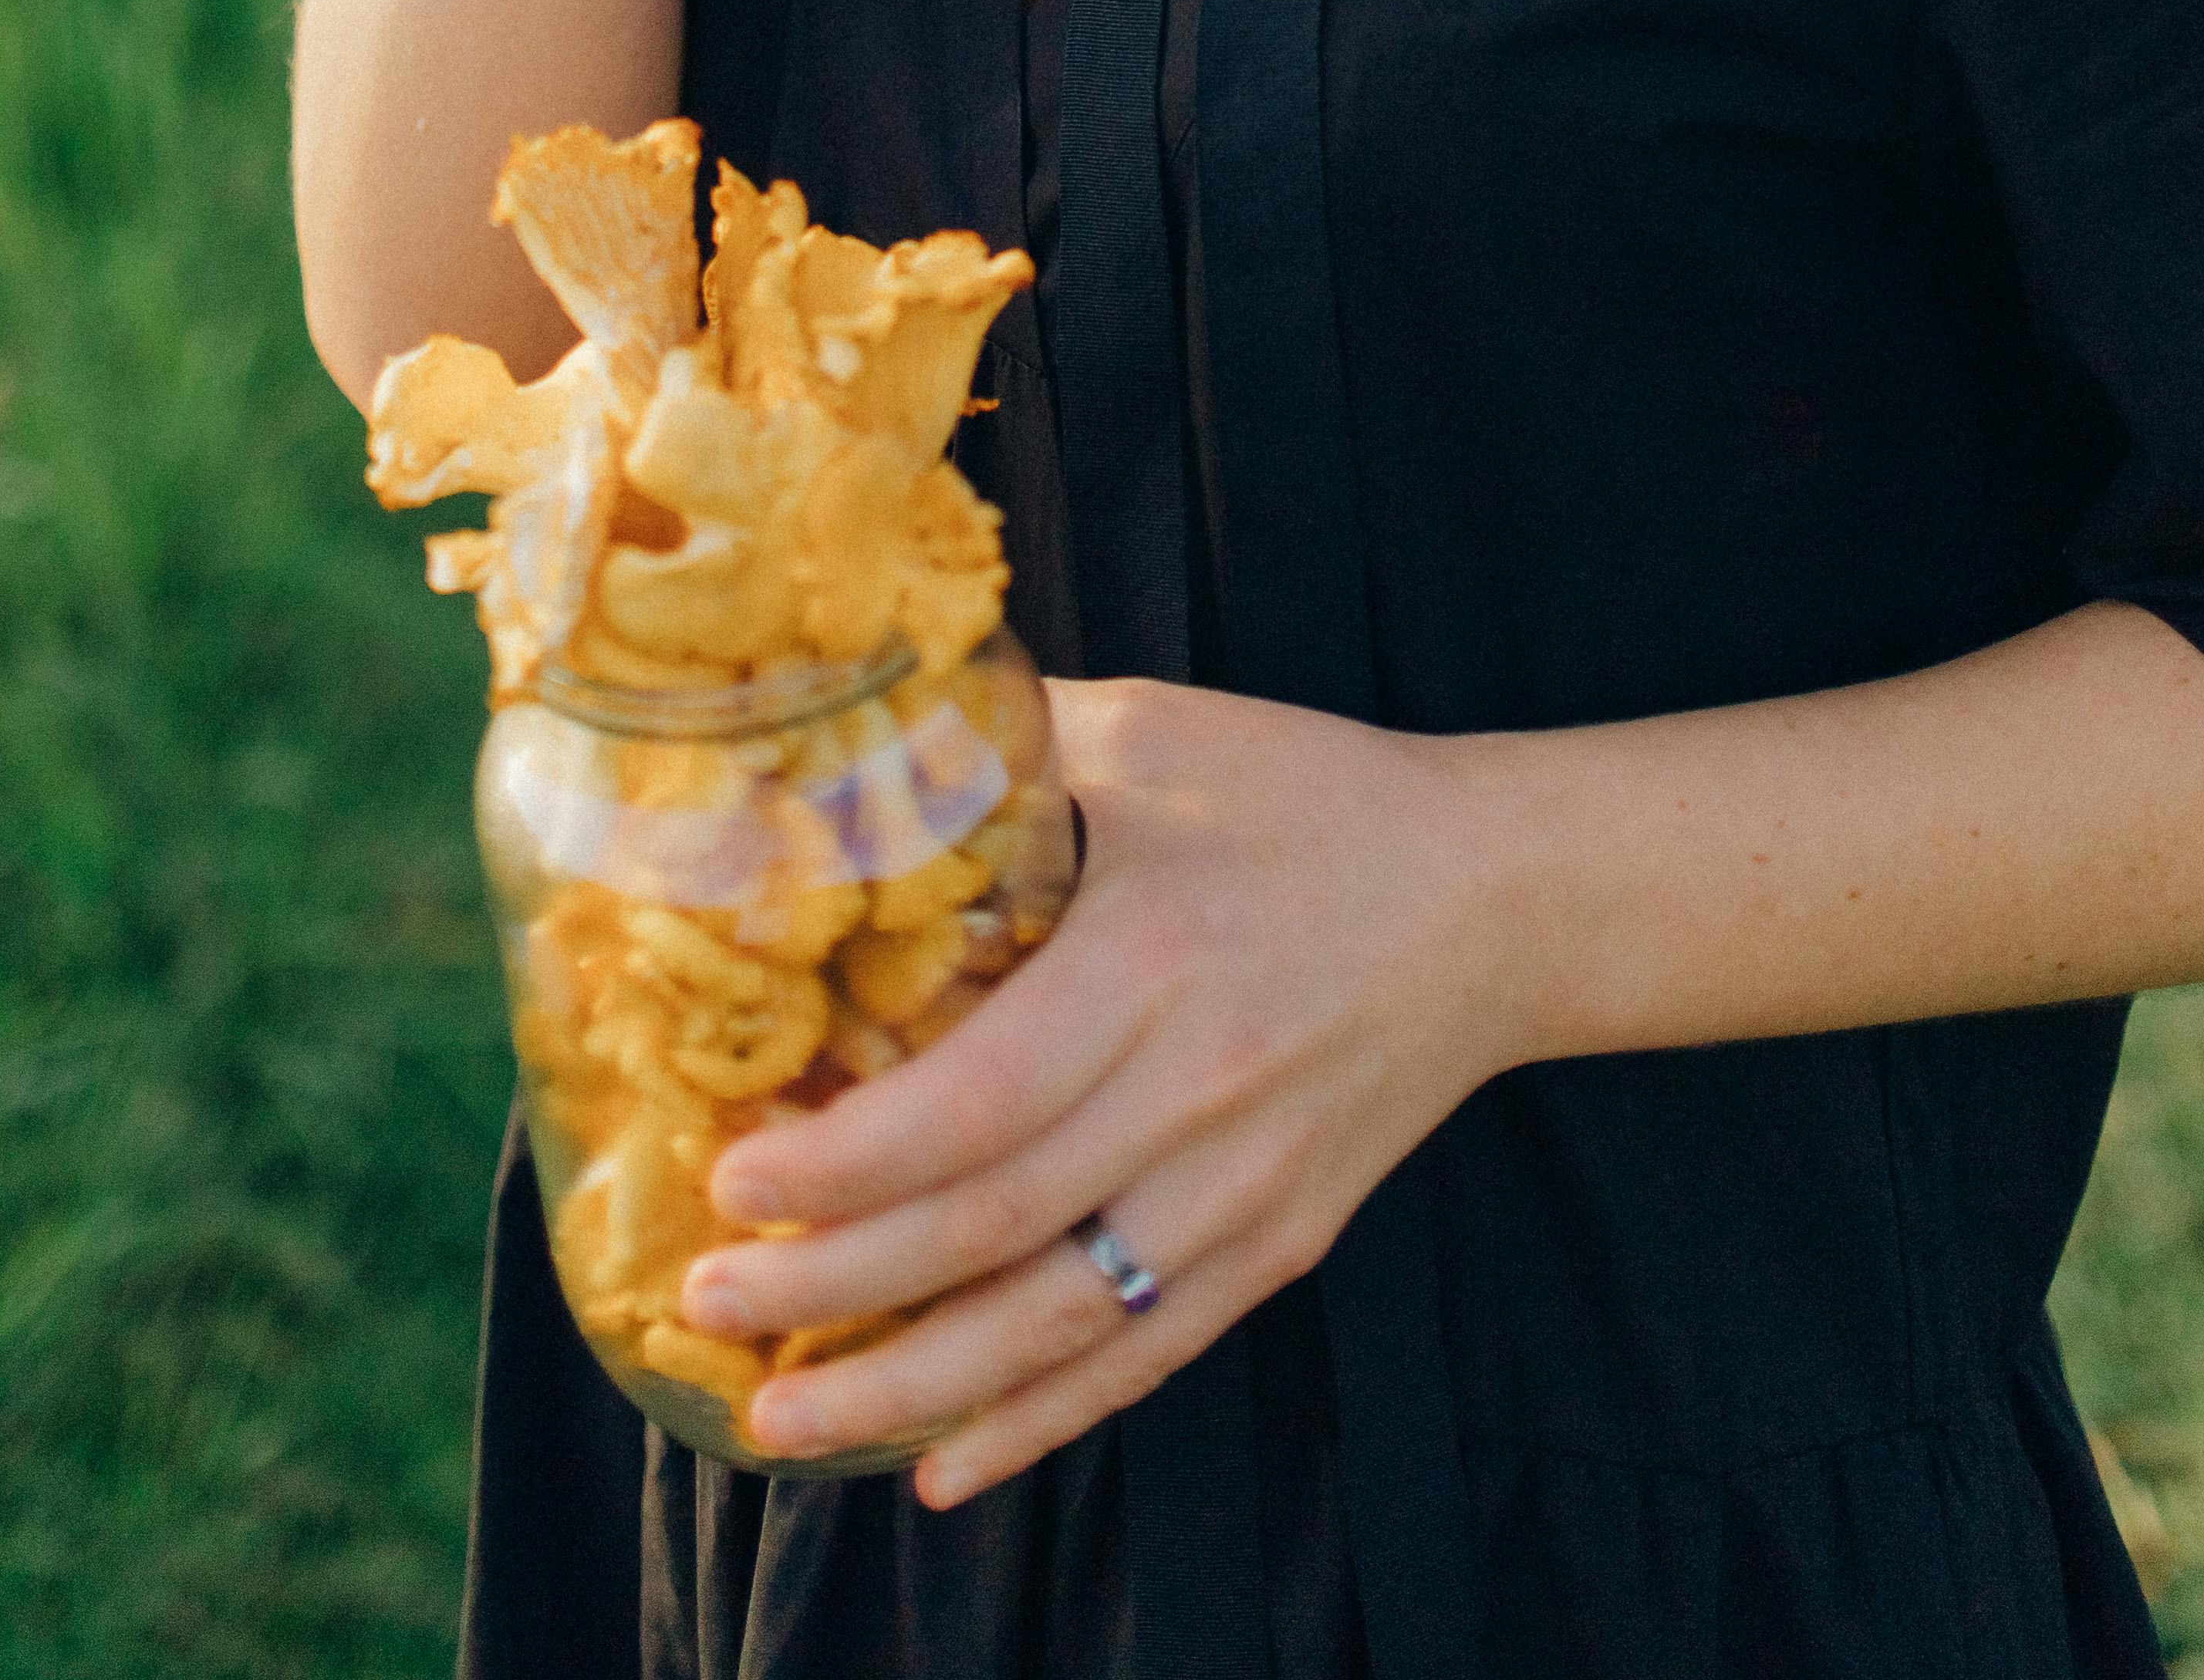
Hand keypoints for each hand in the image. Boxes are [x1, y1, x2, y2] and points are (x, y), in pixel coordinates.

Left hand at [676, 677, 1514, 1508]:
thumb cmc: (1309, 796)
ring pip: (1059, 1326)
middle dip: (833, 1290)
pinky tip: (939, 1468)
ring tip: (782, 1424)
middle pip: (995, 1229)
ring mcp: (1247, 1190)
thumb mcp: (1155, 734)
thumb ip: (1002, 745)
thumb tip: (841, 741)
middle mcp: (1202, 1095)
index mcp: (1156, 963)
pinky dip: (1037, 1425)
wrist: (1498, 899)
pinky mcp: (1279, 1244)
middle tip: (706, 1305)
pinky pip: (1143, 1356)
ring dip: (911, 1390)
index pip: (981, 1103)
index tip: (735, 1183)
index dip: (850, 1164)